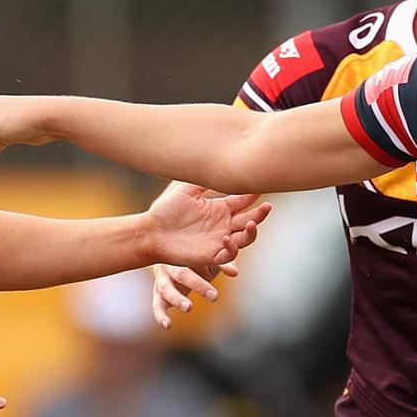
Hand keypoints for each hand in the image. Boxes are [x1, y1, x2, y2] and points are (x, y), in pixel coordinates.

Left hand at [141, 182, 270, 271]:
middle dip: (261, 214)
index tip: (262, 186)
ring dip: (252, 232)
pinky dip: (232, 248)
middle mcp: (223, 224)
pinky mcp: (211, 255)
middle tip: (267, 207)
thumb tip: (221, 161)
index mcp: (220, 208)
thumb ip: (203, 179)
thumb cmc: (165, 210)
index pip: (243, 202)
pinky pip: (229, 254)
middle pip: (250, 220)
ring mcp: (219, 240)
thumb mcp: (185, 189)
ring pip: (245, 238)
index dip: (254, 195)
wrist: (150, 232)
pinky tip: (228, 238)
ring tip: (250, 224)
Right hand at [151, 262, 239, 328]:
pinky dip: (160, 316)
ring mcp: (162, 281)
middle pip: (183, 274)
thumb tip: (235, 272)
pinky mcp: (158, 296)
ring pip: (167, 289)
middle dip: (198, 285)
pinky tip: (168, 325)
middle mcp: (170, 267)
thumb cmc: (193, 260)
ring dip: (178, 299)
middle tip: (214, 296)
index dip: (211, 266)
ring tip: (189, 307)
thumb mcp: (208, 261)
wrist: (166, 259)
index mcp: (184, 255)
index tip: (228, 274)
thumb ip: (222, 264)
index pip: (198, 258)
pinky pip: (156, 306)